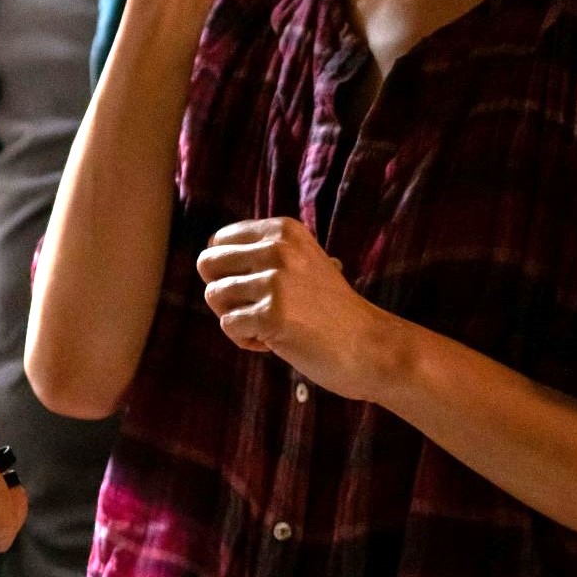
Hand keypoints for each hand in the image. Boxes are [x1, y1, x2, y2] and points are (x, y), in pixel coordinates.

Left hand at [196, 217, 406, 401]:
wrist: (368, 346)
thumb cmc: (330, 311)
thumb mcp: (302, 263)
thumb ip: (263, 254)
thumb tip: (209, 257)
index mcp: (283, 231)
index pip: (219, 240)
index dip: (229, 270)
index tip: (258, 288)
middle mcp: (278, 248)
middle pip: (207, 263)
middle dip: (224, 292)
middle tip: (254, 309)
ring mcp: (275, 281)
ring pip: (214, 295)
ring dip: (235, 318)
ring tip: (267, 326)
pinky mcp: (271, 315)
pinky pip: (228, 325)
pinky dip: (245, 340)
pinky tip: (273, 342)